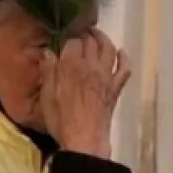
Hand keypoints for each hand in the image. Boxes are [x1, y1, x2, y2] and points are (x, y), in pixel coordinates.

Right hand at [40, 28, 131, 158]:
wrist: (84, 139)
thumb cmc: (61, 119)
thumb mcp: (47, 95)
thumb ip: (48, 71)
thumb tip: (48, 51)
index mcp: (71, 66)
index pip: (73, 41)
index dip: (69, 36)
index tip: (66, 36)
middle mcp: (91, 66)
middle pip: (91, 41)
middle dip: (85, 34)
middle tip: (80, 33)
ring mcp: (106, 76)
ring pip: (109, 49)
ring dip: (104, 39)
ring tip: (97, 35)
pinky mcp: (116, 87)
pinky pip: (124, 68)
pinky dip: (124, 58)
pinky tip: (122, 53)